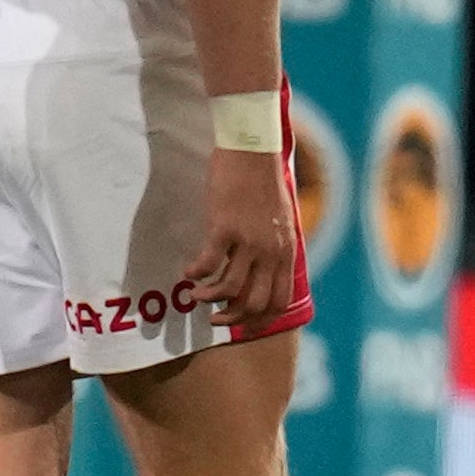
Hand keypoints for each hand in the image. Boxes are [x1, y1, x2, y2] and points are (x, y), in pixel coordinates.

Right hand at [180, 145, 301, 329]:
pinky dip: (196, 274)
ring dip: (209, 298)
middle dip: (233, 318)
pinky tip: (189, 271)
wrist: (253, 148)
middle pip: (255, 302)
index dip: (260, 321)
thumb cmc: (262, 181)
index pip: (279, 301)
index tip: (243, 327)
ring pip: (230, 288)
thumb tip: (259, 272)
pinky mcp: (226, 227)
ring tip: (196, 295)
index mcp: (286, 251)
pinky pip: (209, 263)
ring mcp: (249, 240)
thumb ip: (274, 247)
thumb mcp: (280, 219)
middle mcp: (271, 250)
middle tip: (215, 317)